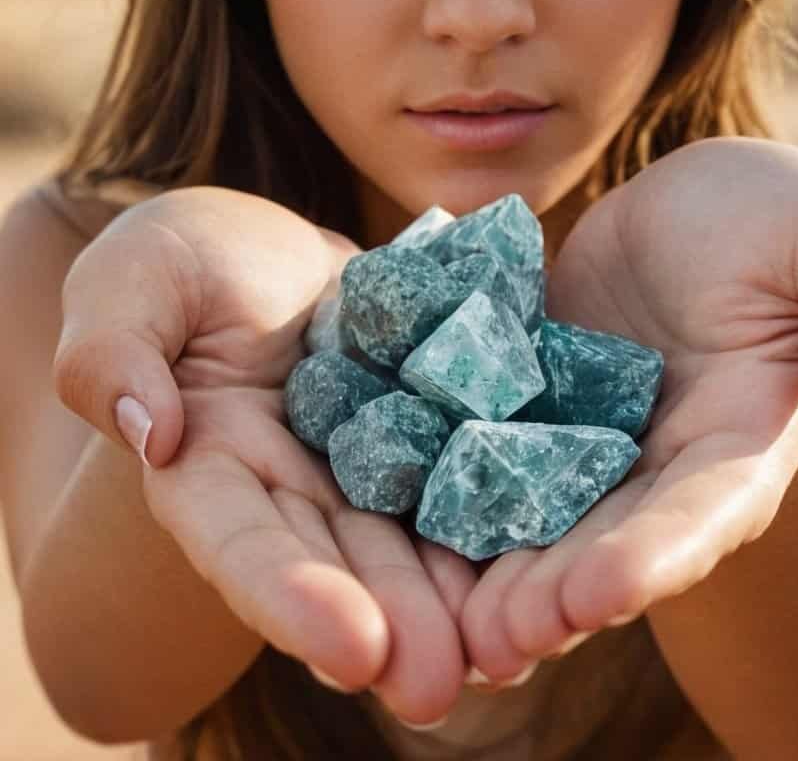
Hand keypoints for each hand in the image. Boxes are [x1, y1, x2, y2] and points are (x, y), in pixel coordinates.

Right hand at [54, 187, 476, 724]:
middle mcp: (293, 484)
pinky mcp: (426, 428)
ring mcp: (366, 462)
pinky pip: (463, 472)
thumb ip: (115, 351)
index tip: (349, 648)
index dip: (289, 595)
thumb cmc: (188, 259)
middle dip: (389, 622)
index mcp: (210, 465)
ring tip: (504, 653)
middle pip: (338, 560)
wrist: (274, 250)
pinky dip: (497, 516)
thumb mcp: (134, 279)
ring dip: (451, 600)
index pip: (239, 540)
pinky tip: (543, 558)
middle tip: (441, 684)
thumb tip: (150, 431)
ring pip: (409, 537)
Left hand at [459, 137, 797, 680]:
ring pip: (538, 507)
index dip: (660, 554)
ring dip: (494, 565)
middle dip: (557, 590)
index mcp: (742, 439)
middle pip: (610, 536)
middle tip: (496, 640)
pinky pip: (485, 436)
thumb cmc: (791, 219)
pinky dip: (447, 476)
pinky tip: (396, 511)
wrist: (703, 202)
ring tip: (442, 616)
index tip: (601, 593)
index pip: (708, 510)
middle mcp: (659, 456)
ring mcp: (588, 430)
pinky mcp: (531, 393)